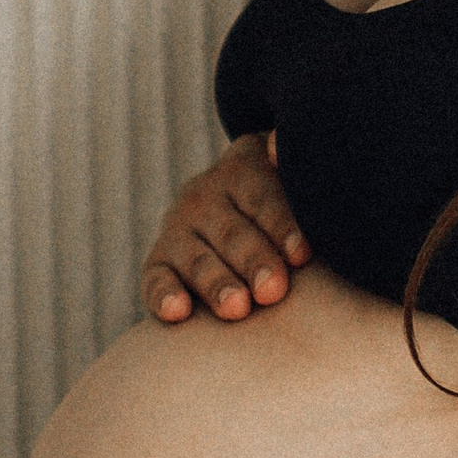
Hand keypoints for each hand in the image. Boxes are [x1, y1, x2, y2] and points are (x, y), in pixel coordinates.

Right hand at [142, 131, 311, 323]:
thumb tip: (279, 145)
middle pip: (231, 232)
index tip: (302, 255)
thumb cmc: (283, 199)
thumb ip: (287, 158)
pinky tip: (177, 312)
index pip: (261, 197)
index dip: (282, 225)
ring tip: (237, 308)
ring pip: (197, 259)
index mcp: (241, 170)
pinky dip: (163, 296)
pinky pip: (155, 279)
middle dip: (253, 261)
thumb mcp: (289, 171)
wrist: (238, 206)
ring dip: (216, 283)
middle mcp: (204, 197)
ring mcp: (177, 230)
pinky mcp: (158, 262)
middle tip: (273, 290)